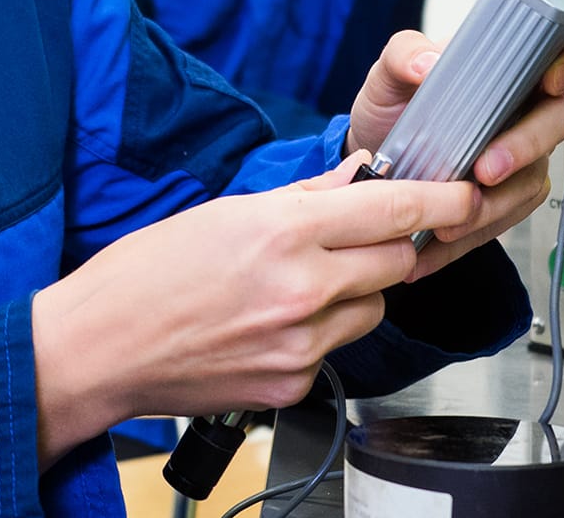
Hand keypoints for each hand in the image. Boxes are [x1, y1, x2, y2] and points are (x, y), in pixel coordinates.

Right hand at [30, 156, 478, 465]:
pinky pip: (336, 349)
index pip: (394, 210)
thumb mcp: (224, 211)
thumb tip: (355, 179)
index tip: (463, 192)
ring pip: (373, 308)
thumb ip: (302, 197)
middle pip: (397, 261)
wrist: (100, 346)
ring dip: (355, 291)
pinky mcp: (293, 385)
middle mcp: (301, 289)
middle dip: (390, 244)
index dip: (440, 198)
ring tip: (298, 284)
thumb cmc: (146, 273)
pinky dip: (320, 332)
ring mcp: (300, 344)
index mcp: (283, 231)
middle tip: (357, 236)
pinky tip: (271, 323)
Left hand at [343, 25, 563, 276]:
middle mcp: (525, 110)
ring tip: (449, 218)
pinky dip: (469, 235)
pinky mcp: (507, 199)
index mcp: (510, 68)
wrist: (371, 159)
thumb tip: (427, 63)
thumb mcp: (388, 72)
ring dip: (493, 204)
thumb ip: (404, 54)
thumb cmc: (393, 107)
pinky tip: (436, 242)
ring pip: (531, 180)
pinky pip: (504, 220)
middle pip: (556, 120)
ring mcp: (522, 157)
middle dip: (524, 146)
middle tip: (485, 169)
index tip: (552, 81)